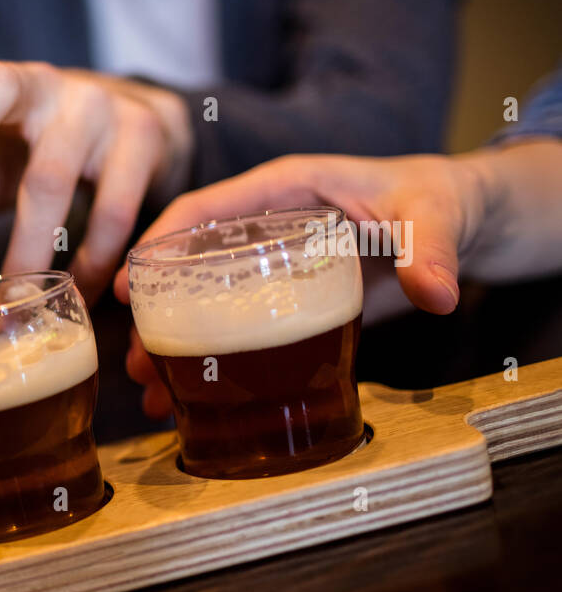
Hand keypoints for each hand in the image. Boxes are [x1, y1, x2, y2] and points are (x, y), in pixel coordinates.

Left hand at [0, 58, 192, 302]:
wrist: (126, 124)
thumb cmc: (18, 158)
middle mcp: (27, 82)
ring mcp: (88, 103)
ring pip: (53, 172)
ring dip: (28, 247)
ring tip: (9, 308)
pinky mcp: (139, 136)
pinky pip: (116, 203)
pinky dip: (95, 257)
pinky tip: (73, 295)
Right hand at [115, 153, 479, 419]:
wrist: (464, 222)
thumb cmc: (439, 199)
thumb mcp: (433, 216)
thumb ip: (431, 250)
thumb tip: (436, 295)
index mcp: (282, 192)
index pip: (202, 212)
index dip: (157, 247)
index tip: (127, 288)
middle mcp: (264, 229)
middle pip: (189, 268)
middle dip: (156, 316)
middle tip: (137, 361)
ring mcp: (273, 267)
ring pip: (205, 303)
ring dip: (174, 347)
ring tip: (153, 391)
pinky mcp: (288, 299)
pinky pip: (238, 326)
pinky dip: (214, 362)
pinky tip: (193, 399)